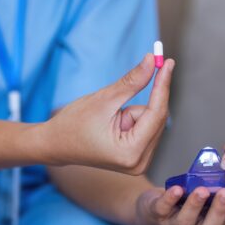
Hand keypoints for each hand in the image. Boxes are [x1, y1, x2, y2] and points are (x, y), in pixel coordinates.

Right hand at [43, 54, 174, 174]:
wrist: (56, 144)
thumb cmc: (73, 124)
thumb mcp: (104, 99)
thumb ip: (132, 81)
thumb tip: (154, 61)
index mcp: (130, 152)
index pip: (157, 113)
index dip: (162, 85)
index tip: (168, 63)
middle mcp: (140, 163)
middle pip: (157, 118)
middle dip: (140, 102)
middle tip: (122, 94)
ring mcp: (139, 162)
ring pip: (152, 121)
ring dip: (134, 112)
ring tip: (109, 119)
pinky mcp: (137, 157)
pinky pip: (147, 127)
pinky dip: (135, 119)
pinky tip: (115, 124)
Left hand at [135, 185, 224, 224]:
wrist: (155, 208)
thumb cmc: (192, 200)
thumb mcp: (216, 198)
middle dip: (221, 210)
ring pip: (187, 221)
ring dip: (196, 205)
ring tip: (203, 190)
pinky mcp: (158, 215)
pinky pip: (163, 209)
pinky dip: (169, 199)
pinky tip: (177, 189)